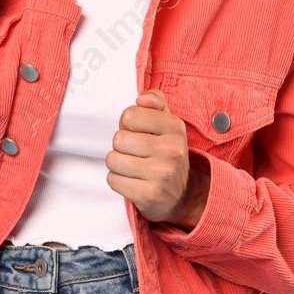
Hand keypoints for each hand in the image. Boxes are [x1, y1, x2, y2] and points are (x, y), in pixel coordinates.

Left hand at [106, 90, 209, 230]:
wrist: (181, 194)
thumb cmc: (167, 153)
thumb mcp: (168, 124)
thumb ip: (156, 102)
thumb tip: (142, 98)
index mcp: (175, 127)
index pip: (130, 115)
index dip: (127, 124)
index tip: (138, 133)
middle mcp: (171, 150)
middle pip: (119, 139)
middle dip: (121, 146)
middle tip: (135, 153)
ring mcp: (161, 174)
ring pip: (113, 160)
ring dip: (117, 164)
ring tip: (133, 167)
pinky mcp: (149, 195)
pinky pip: (113, 180)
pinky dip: (117, 180)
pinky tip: (132, 181)